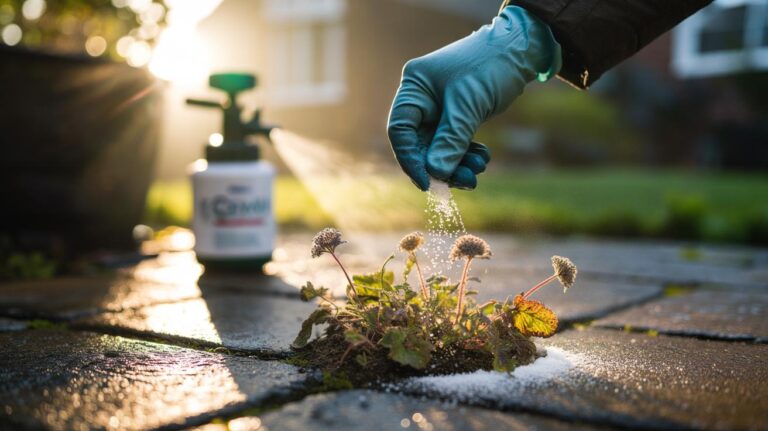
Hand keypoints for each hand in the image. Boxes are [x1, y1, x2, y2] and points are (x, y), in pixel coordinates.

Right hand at [387, 6, 559, 189]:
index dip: (411, 159)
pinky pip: (454, 142)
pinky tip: (482, 159)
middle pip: (420, 143)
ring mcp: (438, 108)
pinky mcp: (456, 115)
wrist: (520, 49)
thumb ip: (451, 140)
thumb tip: (435, 174)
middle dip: (441, 165)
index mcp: (414, 87)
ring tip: (478, 169)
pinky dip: (466, 154)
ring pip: (439, 147)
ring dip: (457, 163)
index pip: (400, 130)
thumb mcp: (469, 105)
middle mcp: (422, 98)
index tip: (428, 183)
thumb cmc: (490, 66)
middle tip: (465, 181)